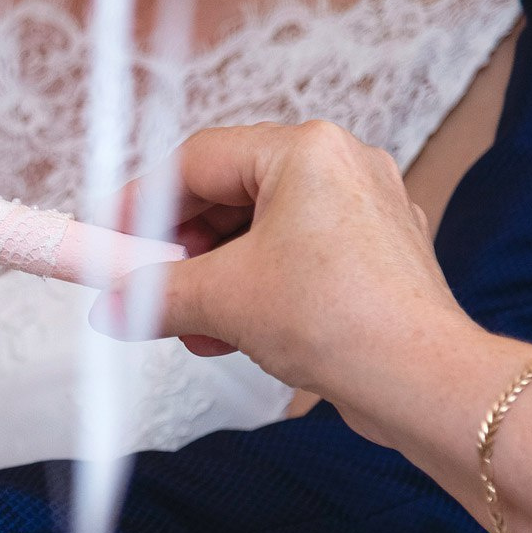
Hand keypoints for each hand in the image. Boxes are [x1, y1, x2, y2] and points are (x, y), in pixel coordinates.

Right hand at [104, 122, 469, 413]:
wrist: (422, 381)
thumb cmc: (341, 319)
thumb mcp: (221, 299)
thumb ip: (153, 294)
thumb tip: (113, 304)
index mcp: (306, 150)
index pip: (197, 161)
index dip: (142, 202)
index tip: (109, 237)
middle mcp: (342, 166)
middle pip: (228, 195)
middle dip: (183, 250)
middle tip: (149, 287)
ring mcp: (364, 210)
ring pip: (259, 232)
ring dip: (216, 280)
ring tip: (195, 325)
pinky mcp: (375, 255)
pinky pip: (294, 258)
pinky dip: (257, 291)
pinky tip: (234, 334)